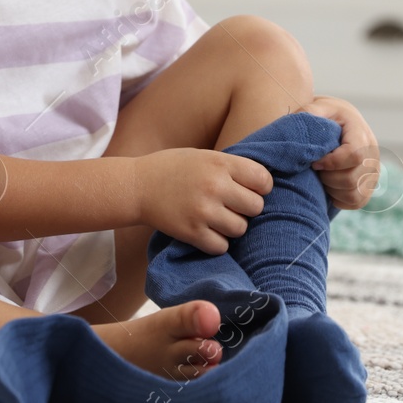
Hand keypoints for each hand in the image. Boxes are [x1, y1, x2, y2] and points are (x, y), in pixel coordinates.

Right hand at [133, 148, 272, 254]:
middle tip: (232, 206)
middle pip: (256, 207)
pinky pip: (221, 246)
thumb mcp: (204, 156)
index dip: (260, 187)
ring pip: (241, 228)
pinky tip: (207, 231)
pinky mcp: (192, 232)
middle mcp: (215, 186)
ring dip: (233, 226)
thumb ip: (231, 168)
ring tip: (218, 219)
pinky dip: (217, 242)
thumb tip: (265, 185)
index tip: (249, 190)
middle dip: (247, 208)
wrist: (137, 186)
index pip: (263, 180)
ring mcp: (203, 211)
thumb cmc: (173, 168)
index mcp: (220, 163)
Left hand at [303, 95, 380, 209]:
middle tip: (315, 170)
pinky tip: (329, 186)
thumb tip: (297, 127)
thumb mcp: (317, 107)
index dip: (331, 163)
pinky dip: (339, 199)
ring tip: (321, 177)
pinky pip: (357, 201)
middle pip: (352, 178)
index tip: (314, 162)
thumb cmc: (325, 116)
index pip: (354, 155)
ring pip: (354, 193)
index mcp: (360, 132)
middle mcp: (372, 152)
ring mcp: (373, 170)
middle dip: (327, 178)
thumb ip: (308, 114)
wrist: (339, 121)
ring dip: (332, 189)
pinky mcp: (369, 185)